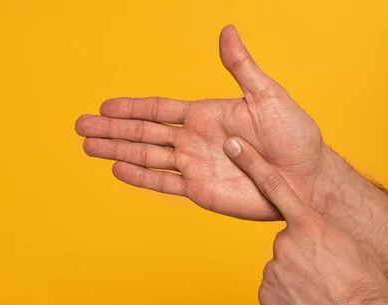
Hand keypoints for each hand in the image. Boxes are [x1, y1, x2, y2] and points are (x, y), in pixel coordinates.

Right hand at [76, 25, 325, 219]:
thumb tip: (227, 31)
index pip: (158, 109)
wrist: (306, 179)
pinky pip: (163, 183)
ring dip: (116, 150)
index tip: (104, 105)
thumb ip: (241, 68)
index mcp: (205, 115)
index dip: (130, 107)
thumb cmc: (294, 136)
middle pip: (142, 132)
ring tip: (89, 146)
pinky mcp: (200, 191)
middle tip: (80, 125)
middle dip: (111, 129)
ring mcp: (194, 165)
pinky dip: (140, 177)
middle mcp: (193, 139)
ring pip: (145, 156)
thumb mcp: (267, 95)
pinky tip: (118, 169)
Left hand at [223, 136, 387, 304]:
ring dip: (295, 282)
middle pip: (286, 245)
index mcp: (310, 226)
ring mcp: (273, 270)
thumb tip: (312, 239)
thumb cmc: (366, 288)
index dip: (252, 163)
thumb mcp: (352, 249)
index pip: (275, 187)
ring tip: (321, 297)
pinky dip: (288, 300)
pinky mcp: (266, 296)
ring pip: (280, 271)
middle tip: (325, 277)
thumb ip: (324, 235)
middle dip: (301, 258)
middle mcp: (285, 244)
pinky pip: (274, 293)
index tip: (233, 146)